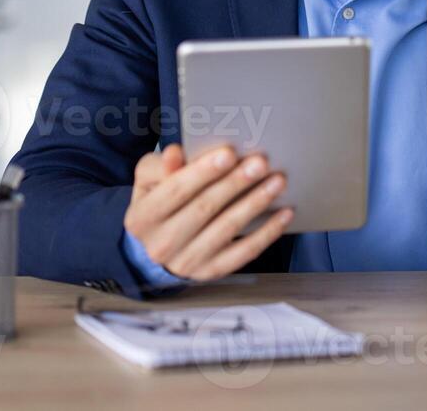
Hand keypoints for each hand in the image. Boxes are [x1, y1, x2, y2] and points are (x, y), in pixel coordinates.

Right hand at [123, 144, 291, 281]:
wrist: (155, 246)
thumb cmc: (159, 202)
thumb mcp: (148, 181)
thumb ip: (160, 166)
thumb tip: (175, 154)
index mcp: (142, 217)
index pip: (175, 191)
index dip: (203, 172)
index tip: (229, 153)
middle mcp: (161, 244)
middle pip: (204, 209)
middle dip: (235, 183)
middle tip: (261, 163)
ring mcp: (187, 262)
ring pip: (227, 229)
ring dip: (255, 203)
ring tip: (277, 181)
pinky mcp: (211, 272)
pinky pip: (244, 252)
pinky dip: (267, 232)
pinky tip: (285, 213)